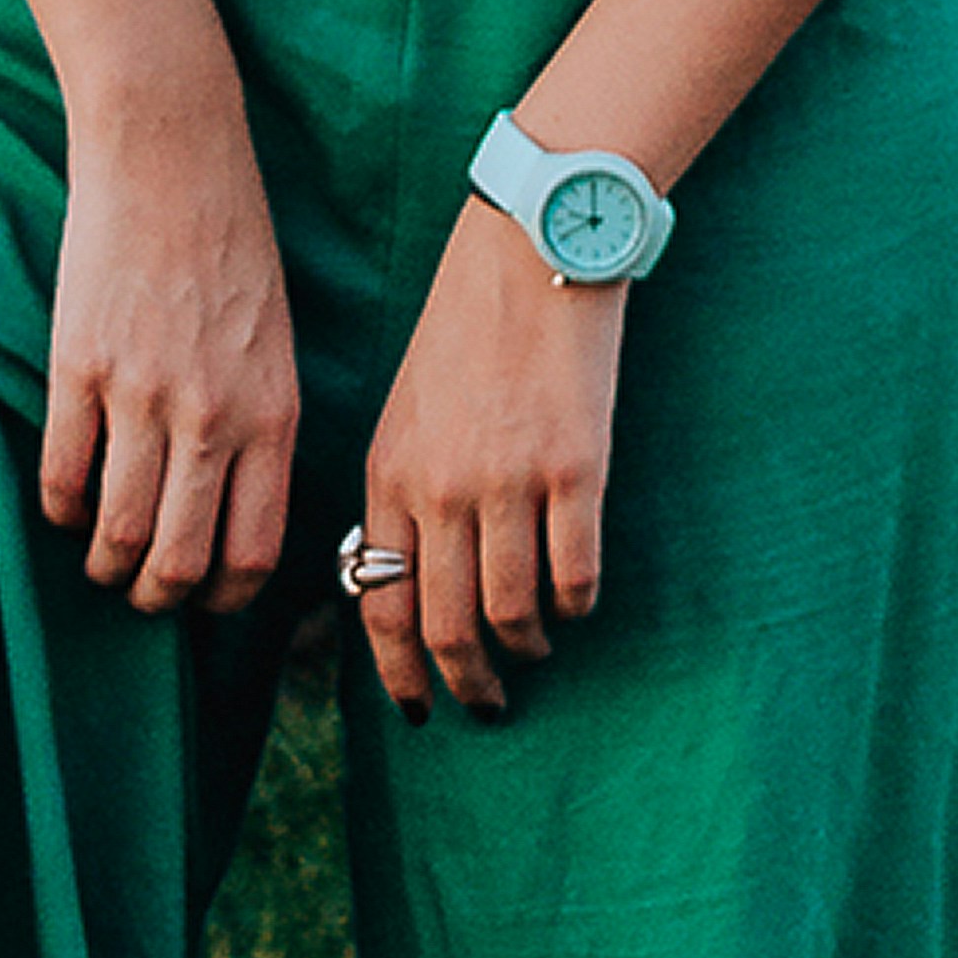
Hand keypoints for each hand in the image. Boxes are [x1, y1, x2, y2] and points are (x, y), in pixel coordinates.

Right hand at [38, 87, 301, 613]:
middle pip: (180, 561)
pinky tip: (64, 505)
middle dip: (156, 597)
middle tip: (141, 592)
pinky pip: (62, 475)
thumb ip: (261, 424)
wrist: (171, 152)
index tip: (205, 598)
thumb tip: (234, 506)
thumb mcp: (275, 342)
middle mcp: (213, 415)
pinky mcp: (79, 366)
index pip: (255, 551)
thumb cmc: (232, 242)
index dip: (225, 597)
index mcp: (273, 413)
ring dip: (104, 564)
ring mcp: (142, 394)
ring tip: (99, 560)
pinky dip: (59, 510)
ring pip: (118, 531)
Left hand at [350, 196, 630, 723]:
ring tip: (539, 647)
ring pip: (511, 612)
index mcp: (388, 474)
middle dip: (467, 683)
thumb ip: (403, 492)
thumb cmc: (467, 327)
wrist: (530, 249)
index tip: (420, 708)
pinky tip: (578, 603)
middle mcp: (440, 488)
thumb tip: (408, 578)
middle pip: (445, 626)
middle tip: (489, 705)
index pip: (379, 604)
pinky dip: (576, 605)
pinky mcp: (575, 468)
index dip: (400, 671)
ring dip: (527, 647)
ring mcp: (508, 481)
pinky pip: (574, 573)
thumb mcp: (407, 409)